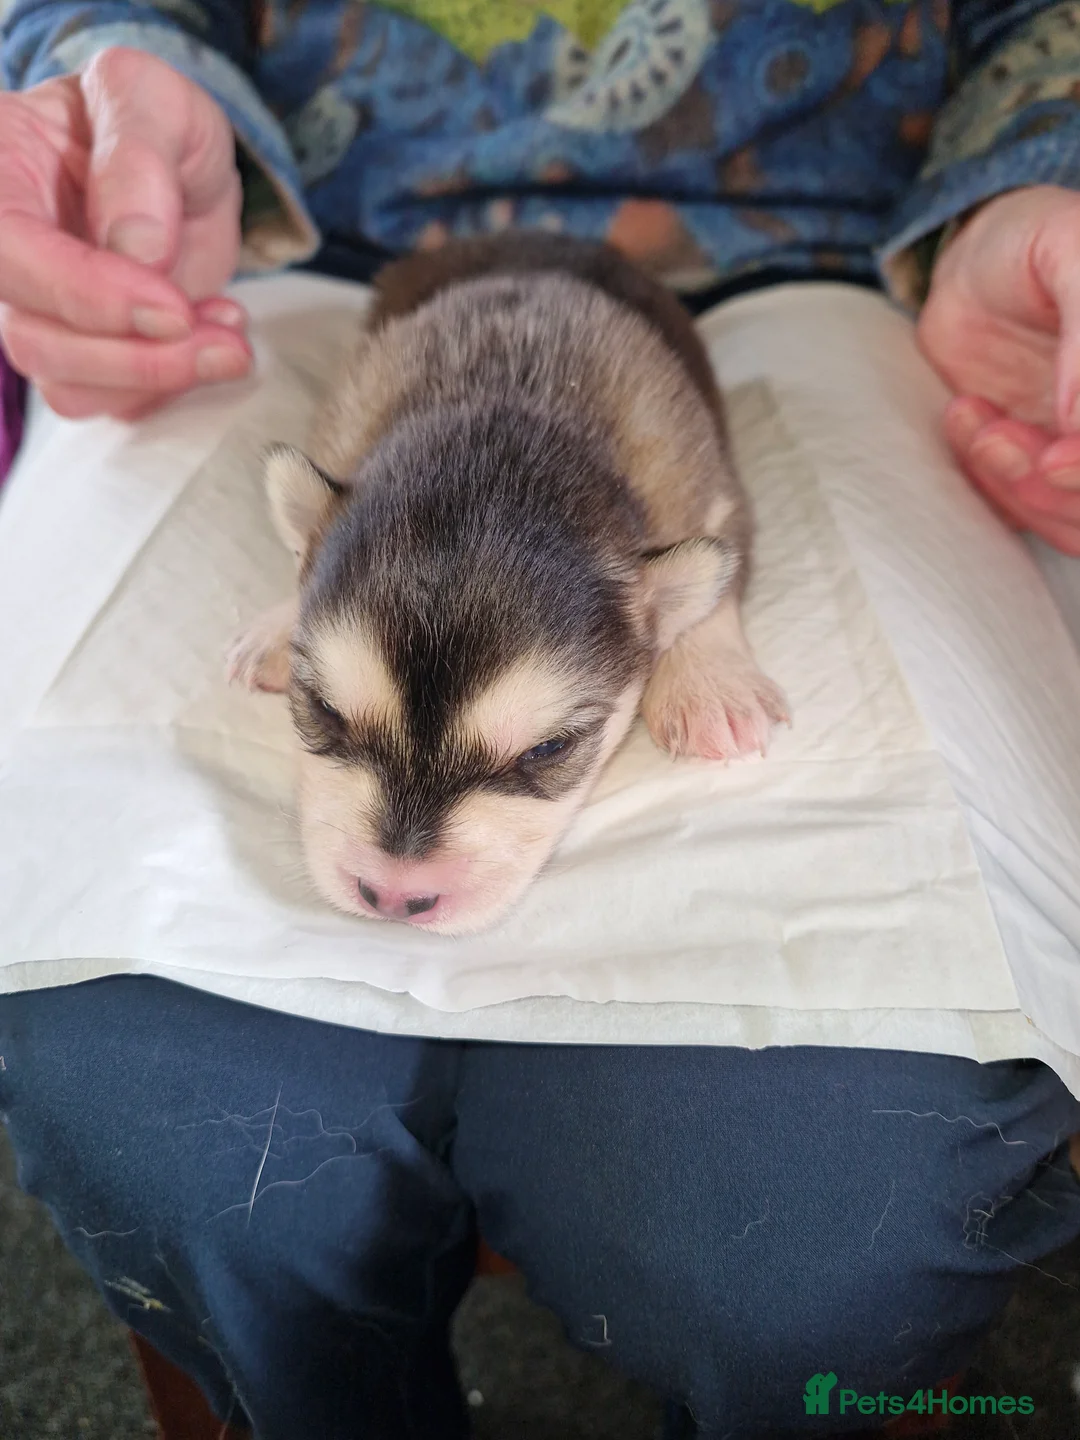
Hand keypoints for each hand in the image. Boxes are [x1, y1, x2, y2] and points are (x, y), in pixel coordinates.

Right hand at [0, 45, 249, 419]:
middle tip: (225, 343)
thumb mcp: (154, 98)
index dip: (87, 294)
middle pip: (35, 342)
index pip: (11, 254)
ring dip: (160, 381)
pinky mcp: (85, 356)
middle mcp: (5, 255)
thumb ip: (141, 153)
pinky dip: (172, 387)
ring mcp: (40, 314)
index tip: (171, 310)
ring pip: (71, 389)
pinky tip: (215, 336)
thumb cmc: (152, 122)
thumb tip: (138, 246)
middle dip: (137, 359)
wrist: (174, 166)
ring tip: (230, 337)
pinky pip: (113, 402)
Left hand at [917, 184, 1079, 554]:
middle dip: (1056, 489)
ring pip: (1079, 525)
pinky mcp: (1045, 474)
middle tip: (998, 437)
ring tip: (979, 422)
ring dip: (1019, 490)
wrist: (972, 264)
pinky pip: (1030, 516)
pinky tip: (969, 417)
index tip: (1052, 458)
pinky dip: (992, 485)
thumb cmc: (1033, 242)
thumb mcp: (1069, 252)